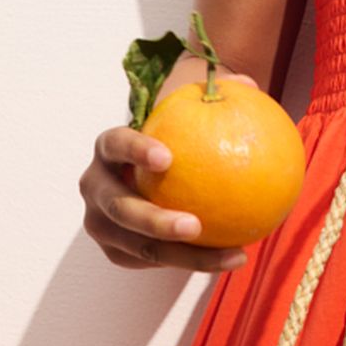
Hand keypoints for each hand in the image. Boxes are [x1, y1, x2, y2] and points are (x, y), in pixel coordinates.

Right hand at [80, 100, 257, 271]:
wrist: (147, 173)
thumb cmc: (173, 137)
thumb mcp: (187, 114)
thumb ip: (215, 97)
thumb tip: (249, 82)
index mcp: (108, 149)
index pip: (115, 144)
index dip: (135, 150)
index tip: (168, 158)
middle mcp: (95, 187)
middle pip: (119, 208)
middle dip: (153, 221)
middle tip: (195, 224)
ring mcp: (101, 222)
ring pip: (139, 246)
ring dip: (183, 255)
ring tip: (230, 255)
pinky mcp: (116, 250)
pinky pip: (154, 261)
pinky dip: (191, 263)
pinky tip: (231, 258)